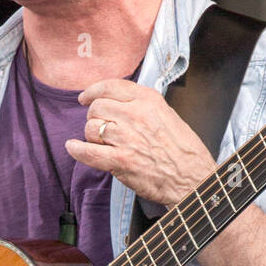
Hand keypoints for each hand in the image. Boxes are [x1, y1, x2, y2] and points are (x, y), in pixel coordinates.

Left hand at [66, 79, 215, 207]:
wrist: (193, 178)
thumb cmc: (184, 151)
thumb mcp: (167, 115)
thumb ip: (143, 107)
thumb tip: (118, 104)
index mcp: (148, 100)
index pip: (110, 87)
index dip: (92, 91)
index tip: (85, 98)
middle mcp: (135, 115)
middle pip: (97, 107)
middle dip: (94, 117)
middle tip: (99, 127)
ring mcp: (126, 138)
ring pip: (91, 128)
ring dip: (92, 136)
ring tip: (102, 143)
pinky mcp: (120, 161)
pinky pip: (88, 152)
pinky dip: (76, 149)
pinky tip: (73, 147)